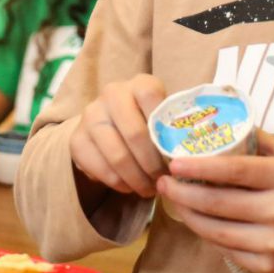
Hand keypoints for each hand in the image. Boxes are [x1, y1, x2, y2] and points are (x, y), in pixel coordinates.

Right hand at [69, 75, 166, 200]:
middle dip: (153, 164)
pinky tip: (131, 186)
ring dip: (138, 179)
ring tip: (150, 189)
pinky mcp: (77, 140)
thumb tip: (196, 157)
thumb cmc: (147, 122)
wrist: (107, 125)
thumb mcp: (164, 117)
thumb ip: (177, 129)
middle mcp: (112, 94)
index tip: (177, 155)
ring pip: (118, 156)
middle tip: (164, 181)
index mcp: (139, 84)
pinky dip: (121, 184)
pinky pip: (102, 170)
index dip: (165, 127)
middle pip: (135, 133)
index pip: (151, 98)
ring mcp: (90, 116)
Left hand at [156, 130, 273, 272]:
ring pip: (216, 230)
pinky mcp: (270, 266)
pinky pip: (228, 250)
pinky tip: (198, 222)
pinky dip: (208, 236)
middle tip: (163, 183)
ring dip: (189, 215)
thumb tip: (220, 122)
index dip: (198, 166)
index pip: (233, 169)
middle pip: (217, 202)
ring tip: (174, 201)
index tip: (173, 163)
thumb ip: (259, 141)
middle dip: (182, 192)